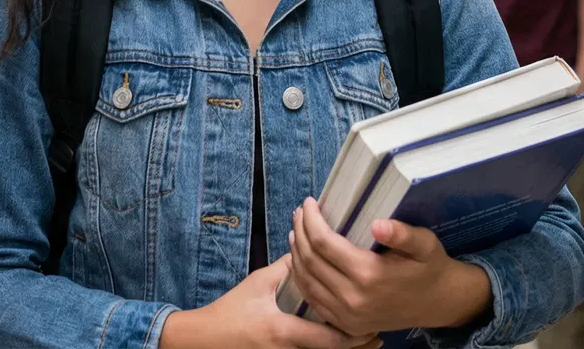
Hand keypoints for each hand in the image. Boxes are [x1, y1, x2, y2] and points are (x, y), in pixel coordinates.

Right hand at [161, 255, 379, 348]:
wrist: (204, 340)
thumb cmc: (231, 310)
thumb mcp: (258, 283)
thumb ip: (286, 267)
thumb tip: (311, 246)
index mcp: (283, 330)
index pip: (326, 338)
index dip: (352, 335)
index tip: (372, 324)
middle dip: (357, 348)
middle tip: (379, 336)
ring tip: (368, 342)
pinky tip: (339, 344)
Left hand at [287, 199, 489, 336]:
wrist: (437, 303)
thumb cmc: (429, 267)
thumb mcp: (424, 244)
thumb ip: (402, 234)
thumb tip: (377, 224)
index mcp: (369, 274)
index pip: (324, 242)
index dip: (311, 220)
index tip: (309, 203)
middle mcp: (353, 298)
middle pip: (310, 260)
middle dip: (300, 232)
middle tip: (299, 213)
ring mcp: (346, 315)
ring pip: (305, 280)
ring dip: (295, 253)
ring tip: (296, 231)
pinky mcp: (345, 324)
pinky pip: (312, 299)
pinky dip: (300, 277)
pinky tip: (300, 260)